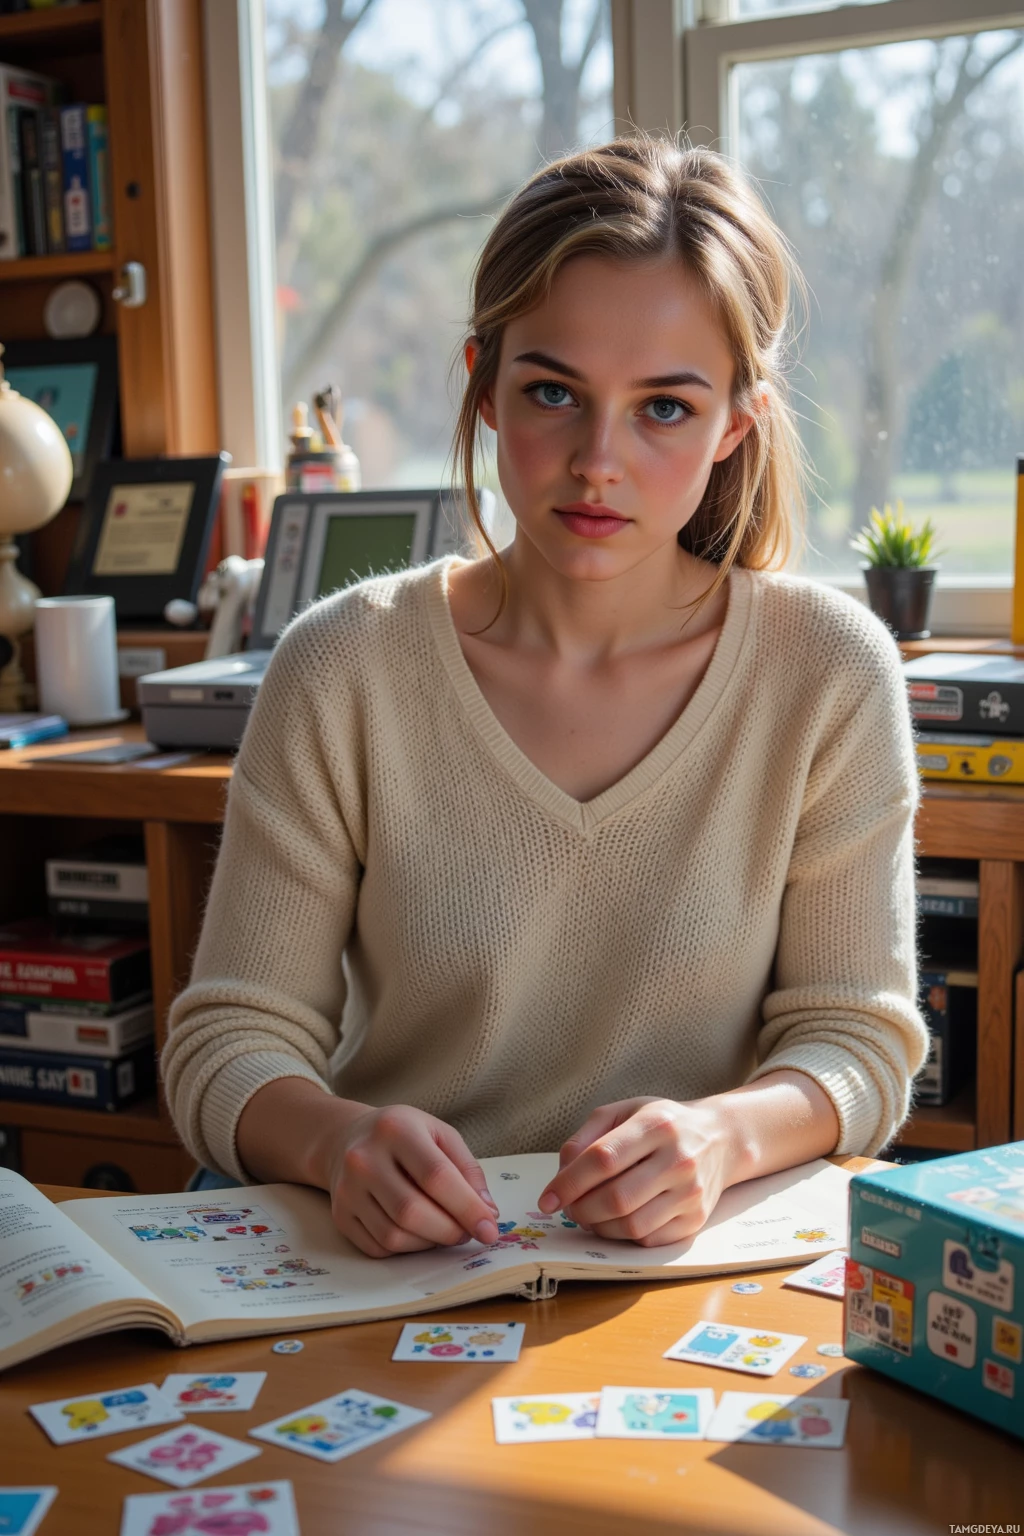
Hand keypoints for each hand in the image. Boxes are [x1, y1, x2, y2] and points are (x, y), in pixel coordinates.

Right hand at [323, 1102, 500, 1258]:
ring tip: (444, 1229)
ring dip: (430, 1243)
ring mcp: (347, 1189)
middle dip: (450, 1231)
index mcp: (395, 1129)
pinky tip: (418, 1232)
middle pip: (412, 1212)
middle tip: (467, 1232)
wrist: (347, 1139)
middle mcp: (364, 1158)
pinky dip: (408, 1248)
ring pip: (394, 1236)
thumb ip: (468, 1170)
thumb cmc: (403, 1136)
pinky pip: (379, 1248)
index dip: (467, 1208)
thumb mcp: (439, 1134)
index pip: (436, 1176)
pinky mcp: (340, 1216)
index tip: (489, 1229)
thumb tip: (487, 1212)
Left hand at [536, 1097, 733, 1246]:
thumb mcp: (624, 1112)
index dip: (569, 1182)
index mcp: (656, 1124)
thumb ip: (586, 1136)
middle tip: (568, 1208)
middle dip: (581, 1209)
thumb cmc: (662, 1124)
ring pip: (631, 1224)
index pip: (603, 1159)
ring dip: (599, 1226)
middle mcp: (678, 1158)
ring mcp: (691, 1192)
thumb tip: (562, 1174)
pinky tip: (616, 1220)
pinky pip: (649, 1239)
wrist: (721, 1138)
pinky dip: (623, 1236)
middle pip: (616, 1198)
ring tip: (589, 1214)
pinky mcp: (696, 1218)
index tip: (547, 1199)